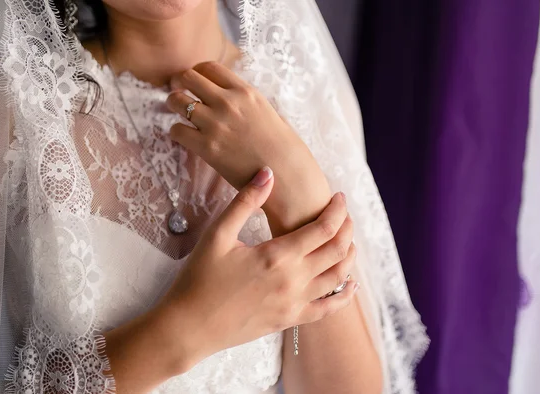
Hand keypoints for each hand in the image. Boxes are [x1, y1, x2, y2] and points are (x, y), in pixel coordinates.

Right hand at [157, 167, 357, 367]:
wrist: (189, 327)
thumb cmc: (199, 278)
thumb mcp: (218, 235)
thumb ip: (245, 202)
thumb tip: (268, 173)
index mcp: (277, 256)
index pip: (324, 228)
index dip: (337, 210)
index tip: (338, 197)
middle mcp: (293, 280)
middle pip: (337, 250)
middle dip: (347, 228)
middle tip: (344, 214)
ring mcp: (294, 303)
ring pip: (338, 277)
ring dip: (349, 256)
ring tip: (348, 241)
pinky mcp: (289, 320)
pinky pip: (327, 309)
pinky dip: (344, 296)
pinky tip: (351, 285)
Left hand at [166, 62, 331, 232]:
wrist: (286, 175)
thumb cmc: (282, 146)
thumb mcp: (267, 112)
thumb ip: (246, 101)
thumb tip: (230, 96)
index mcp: (245, 91)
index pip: (209, 67)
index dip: (197, 73)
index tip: (195, 83)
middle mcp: (228, 103)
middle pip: (188, 77)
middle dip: (180, 84)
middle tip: (180, 94)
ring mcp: (216, 124)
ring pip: (176, 101)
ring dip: (174, 106)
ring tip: (180, 115)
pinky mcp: (207, 147)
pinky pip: (176, 130)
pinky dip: (176, 132)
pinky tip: (185, 137)